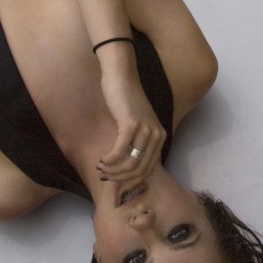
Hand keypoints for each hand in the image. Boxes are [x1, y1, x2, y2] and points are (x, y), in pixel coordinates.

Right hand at [95, 68, 165, 186]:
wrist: (121, 76)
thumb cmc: (125, 100)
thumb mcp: (137, 124)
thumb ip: (136, 144)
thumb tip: (126, 171)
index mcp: (160, 137)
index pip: (149, 170)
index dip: (132, 182)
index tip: (117, 185)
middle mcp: (157, 135)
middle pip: (140, 171)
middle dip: (121, 179)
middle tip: (105, 177)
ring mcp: (145, 130)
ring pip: (130, 165)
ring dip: (113, 171)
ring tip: (101, 168)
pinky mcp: (131, 124)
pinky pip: (119, 152)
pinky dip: (109, 160)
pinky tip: (102, 159)